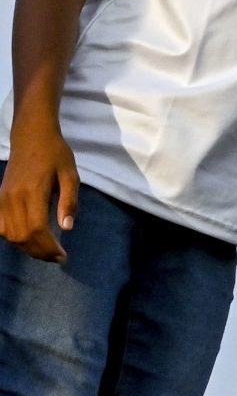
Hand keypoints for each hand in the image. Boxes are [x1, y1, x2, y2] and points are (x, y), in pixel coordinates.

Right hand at [0, 122, 77, 262]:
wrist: (32, 137)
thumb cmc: (56, 154)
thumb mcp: (70, 175)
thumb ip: (69, 201)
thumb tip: (67, 227)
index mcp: (33, 192)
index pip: (37, 228)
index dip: (49, 247)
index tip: (62, 256)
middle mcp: (13, 198)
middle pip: (22, 235)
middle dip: (40, 252)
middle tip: (57, 258)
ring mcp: (3, 199)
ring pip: (9, 234)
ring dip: (26, 248)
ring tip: (45, 252)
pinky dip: (10, 237)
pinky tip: (26, 240)